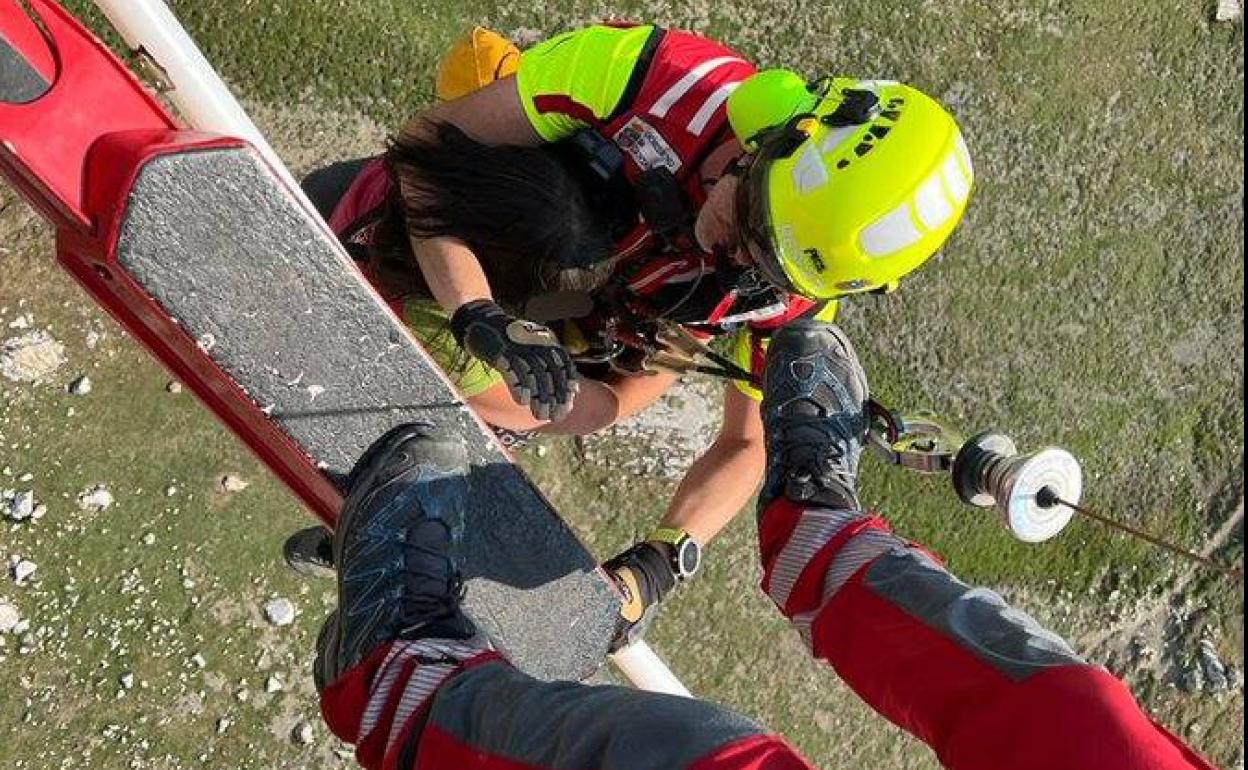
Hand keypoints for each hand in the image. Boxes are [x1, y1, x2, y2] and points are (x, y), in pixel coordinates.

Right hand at [450, 300, 578, 420]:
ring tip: (541, 414)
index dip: (567, 387)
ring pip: (534, 375)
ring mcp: (519, 347)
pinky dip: (519, 386)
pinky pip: (514, 371)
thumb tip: (574, 390)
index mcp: (547, 341)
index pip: (564, 366)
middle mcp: (536, 343)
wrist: (482, 321)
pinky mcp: (501, 351)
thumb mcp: (534, 347)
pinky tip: (523, 401)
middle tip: (556, 416)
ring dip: (539, 397)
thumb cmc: (510, 340)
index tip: (568, 405)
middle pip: (551, 373)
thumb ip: (551, 366)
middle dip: (555, 397)